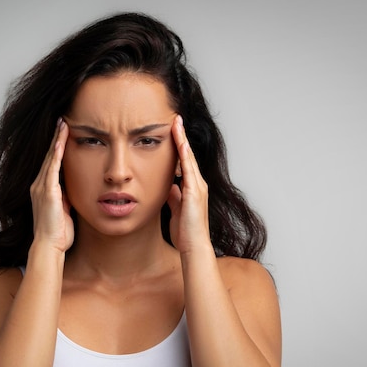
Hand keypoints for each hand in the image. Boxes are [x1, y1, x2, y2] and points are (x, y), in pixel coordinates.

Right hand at [30, 119, 73, 252]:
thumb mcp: (64, 210)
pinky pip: (52, 168)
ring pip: (51, 158)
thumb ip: (67, 197)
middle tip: (62, 120)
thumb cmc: (58, 233)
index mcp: (43, 189)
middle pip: (49, 156)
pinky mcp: (47, 192)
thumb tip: (75, 189)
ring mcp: (41, 188)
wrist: (49, 246)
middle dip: (56, 138)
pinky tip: (61, 142)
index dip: (57, 147)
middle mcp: (39, 185)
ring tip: (63, 124)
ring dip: (57, 140)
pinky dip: (57, 154)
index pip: (51, 162)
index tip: (63, 132)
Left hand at [167, 116, 211, 253]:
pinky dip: (184, 155)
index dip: (179, 146)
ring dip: (182, 140)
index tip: (173, 131)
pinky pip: (188, 169)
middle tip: (175, 119)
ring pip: (188, 158)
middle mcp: (197, 184)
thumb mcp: (176, 210)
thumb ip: (174, 197)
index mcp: (192, 188)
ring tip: (176, 124)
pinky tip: (180, 143)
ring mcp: (197, 187)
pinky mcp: (194, 192)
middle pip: (188, 155)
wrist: (194, 246)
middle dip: (181, 137)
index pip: (184, 162)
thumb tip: (169, 187)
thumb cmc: (185, 232)